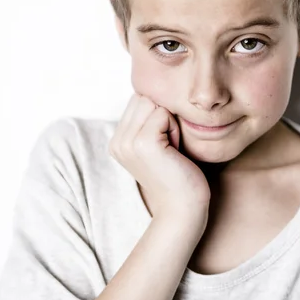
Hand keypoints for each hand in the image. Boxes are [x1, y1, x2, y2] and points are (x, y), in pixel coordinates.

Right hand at [109, 94, 210, 221]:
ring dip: (170, 121)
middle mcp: (116, 141)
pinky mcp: (142, 143)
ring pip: (154, 103)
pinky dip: (175, 129)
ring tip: (172, 148)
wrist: (183, 208)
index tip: (165, 144)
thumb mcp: (158, 144)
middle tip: (170, 146)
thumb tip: (157, 90)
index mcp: (117, 141)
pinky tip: (175, 151)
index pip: (138, 100)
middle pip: (144, 98)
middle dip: (164, 115)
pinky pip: (163, 114)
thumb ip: (149, 121)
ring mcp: (126, 142)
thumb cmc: (179, 175)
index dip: (159, 115)